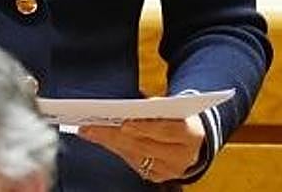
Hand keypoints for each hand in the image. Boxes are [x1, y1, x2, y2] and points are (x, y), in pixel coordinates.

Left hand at [78, 111, 204, 183]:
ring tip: (88, 130)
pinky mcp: (159, 176)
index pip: (167, 130)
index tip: (124, 122)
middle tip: (92, 126)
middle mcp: (183, 156)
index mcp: (192, 134)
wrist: (193, 140)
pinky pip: (133, 162)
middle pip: (145, 145)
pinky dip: (116, 149)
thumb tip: (122, 104)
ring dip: (109, 142)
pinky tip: (100, 139)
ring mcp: (171, 169)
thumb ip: (154, 106)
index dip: (145, 127)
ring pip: (135, 155)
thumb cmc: (177, 115)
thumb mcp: (173, 107)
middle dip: (116, 135)